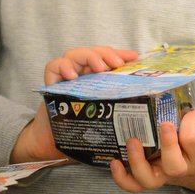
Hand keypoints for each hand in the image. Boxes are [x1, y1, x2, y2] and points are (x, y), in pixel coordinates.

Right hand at [11, 47, 139, 163]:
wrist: (53, 141)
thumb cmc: (81, 128)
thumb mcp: (104, 115)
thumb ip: (118, 107)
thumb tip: (144, 110)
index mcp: (95, 76)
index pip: (108, 58)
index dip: (120, 54)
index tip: (133, 57)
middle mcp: (80, 72)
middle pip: (93, 53)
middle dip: (106, 54)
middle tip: (117, 63)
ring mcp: (64, 75)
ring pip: (74, 54)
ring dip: (89, 57)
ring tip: (99, 68)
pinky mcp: (50, 82)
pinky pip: (53, 67)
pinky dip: (63, 67)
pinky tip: (72, 75)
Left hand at [108, 106, 194, 193]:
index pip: (194, 140)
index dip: (191, 121)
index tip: (194, 112)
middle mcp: (183, 169)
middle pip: (173, 165)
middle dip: (167, 144)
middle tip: (166, 124)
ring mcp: (165, 175)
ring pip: (149, 180)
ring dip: (137, 162)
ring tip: (133, 140)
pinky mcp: (153, 176)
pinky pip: (136, 186)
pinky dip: (123, 179)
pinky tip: (115, 162)